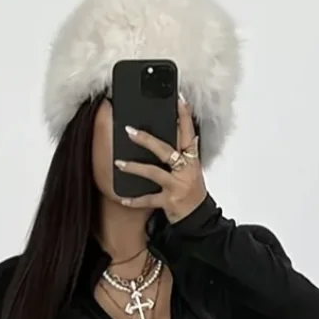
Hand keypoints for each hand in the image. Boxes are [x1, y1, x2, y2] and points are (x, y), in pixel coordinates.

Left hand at [115, 98, 207, 223]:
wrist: (199, 219)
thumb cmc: (192, 192)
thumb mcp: (192, 169)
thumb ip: (185, 151)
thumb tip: (178, 128)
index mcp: (193, 159)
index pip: (189, 133)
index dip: (184, 116)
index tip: (178, 99)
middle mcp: (186, 170)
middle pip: (165, 150)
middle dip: (146, 139)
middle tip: (129, 131)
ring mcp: (178, 186)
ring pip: (154, 173)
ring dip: (134, 167)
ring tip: (118, 163)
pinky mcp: (170, 202)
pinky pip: (149, 199)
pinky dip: (135, 200)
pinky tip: (123, 198)